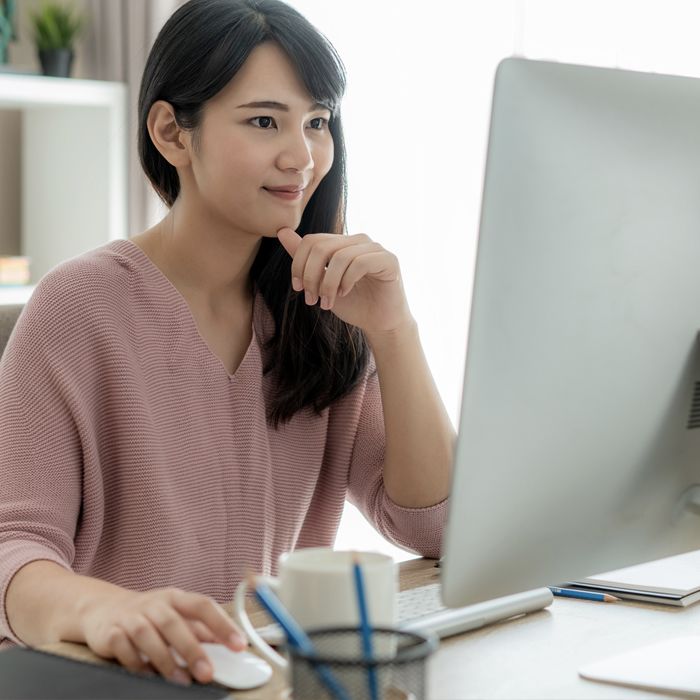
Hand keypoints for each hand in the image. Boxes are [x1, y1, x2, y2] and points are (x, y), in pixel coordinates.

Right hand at [81, 586, 246, 684]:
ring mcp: (130, 617)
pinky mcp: (110, 633)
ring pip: (148, 636)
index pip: (203, 605)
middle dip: (192, 650)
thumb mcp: (178, 615)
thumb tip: (232, 644)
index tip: (239, 645)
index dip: (222, 624)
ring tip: (181, 681)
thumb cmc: (150, 614)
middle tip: (207, 673)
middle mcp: (154, 604)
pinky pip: (124, 649)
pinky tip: (149, 676)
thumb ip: (202, 630)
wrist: (104, 609)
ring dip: (165, 661)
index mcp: (176, 598)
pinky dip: (137, 664)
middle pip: (174, 623)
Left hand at [277, 227, 413, 334]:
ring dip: (328, 284)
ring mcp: (375, 248)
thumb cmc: (353, 303)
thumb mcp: (322, 282)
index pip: (312, 241)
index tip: (298, 289)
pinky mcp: (389, 260)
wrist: (379, 323)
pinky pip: (360, 263)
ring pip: (340, 256)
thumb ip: (305, 259)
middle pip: (322, 247)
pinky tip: (345, 293)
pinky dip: (347, 281)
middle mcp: (359, 240)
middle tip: (311, 299)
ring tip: (327, 302)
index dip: (299, 264)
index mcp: (343, 243)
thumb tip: (283, 232)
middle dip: (311, 276)